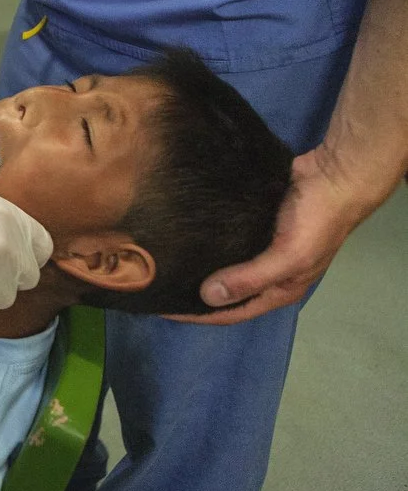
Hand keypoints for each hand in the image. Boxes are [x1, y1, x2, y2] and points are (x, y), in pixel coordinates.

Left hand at [175, 148, 374, 324]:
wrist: (335, 175)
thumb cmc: (317, 221)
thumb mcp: (288, 257)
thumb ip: (250, 278)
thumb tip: (207, 297)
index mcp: (280, 289)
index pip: (232, 311)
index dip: (198, 314)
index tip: (162, 308)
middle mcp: (269, 272)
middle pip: (226, 290)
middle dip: (194, 292)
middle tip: (156, 284)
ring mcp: (261, 246)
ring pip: (223, 263)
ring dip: (197, 265)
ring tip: (163, 261)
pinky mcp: (254, 222)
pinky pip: (225, 237)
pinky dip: (206, 240)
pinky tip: (182, 235)